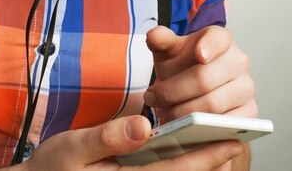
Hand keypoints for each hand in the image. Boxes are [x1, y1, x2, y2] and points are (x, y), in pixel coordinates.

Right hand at [25, 114, 242, 169]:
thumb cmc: (53, 167)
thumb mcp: (75, 148)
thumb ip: (109, 137)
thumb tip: (145, 125)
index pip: (174, 170)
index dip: (205, 155)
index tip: (230, 139)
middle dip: (210, 159)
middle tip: (238, 137)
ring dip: (197, 160)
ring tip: (221, 140)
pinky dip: (177, 161)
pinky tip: (186, 146)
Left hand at [143, 26, 256, 123]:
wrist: (195, 87)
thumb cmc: (183, 65)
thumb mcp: (169, 51)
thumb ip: (160, 41)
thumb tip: (153, 36)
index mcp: (221, 39)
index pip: (218, 39)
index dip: (210, 46)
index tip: (199, 55)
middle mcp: (239, 61)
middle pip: (204, 78)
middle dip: (172, 91)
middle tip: (153, 98)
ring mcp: (246, 87)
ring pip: (212, 105)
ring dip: (182, 112)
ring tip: (162, 112)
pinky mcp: (249, 113)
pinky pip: (224, 126)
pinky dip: (200, 130)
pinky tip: (182, 127)